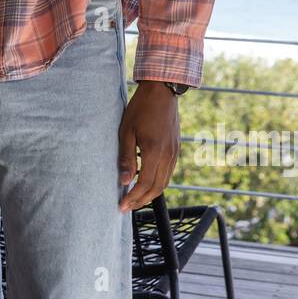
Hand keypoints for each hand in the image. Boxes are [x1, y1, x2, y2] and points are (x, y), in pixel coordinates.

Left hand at [118, 81, 180, 212]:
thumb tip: (124, 181)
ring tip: (134, 198)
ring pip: (164, 182)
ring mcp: (174, 153)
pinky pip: (168, 173)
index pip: (144, 184)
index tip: (121, 206)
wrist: (162, 92)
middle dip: (141, 201)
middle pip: (156, 188)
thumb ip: (126, 158)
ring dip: (150, 194)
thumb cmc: (140, 109)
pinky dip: (157, 183)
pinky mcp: (176, 149)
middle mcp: (167, 156)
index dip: (133, 198)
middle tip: (127, 207)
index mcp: (154, 152)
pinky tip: (146, 182)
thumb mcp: (126, 131)